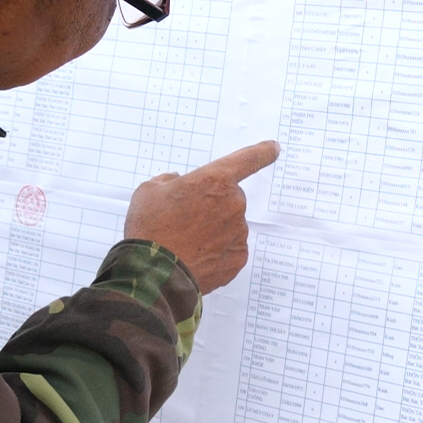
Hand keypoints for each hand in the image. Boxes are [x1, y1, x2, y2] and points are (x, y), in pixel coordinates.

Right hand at [124, 140, 278, 294]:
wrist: (154, 274)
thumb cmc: (150, 229)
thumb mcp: (149, 191)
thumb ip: (168, 181)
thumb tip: (177, 183)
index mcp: (214, 180)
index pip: (247, 160)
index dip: (263, 152)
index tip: (273, 149)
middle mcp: (233, 203)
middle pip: (229, 198)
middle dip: (212, 205)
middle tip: (185, 219)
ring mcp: (238, 232)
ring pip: (229, 225)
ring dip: (213, 230)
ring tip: (185, 242)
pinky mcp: (238, 257)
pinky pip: (230, 248)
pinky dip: (216, 251)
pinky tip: (195, 256)